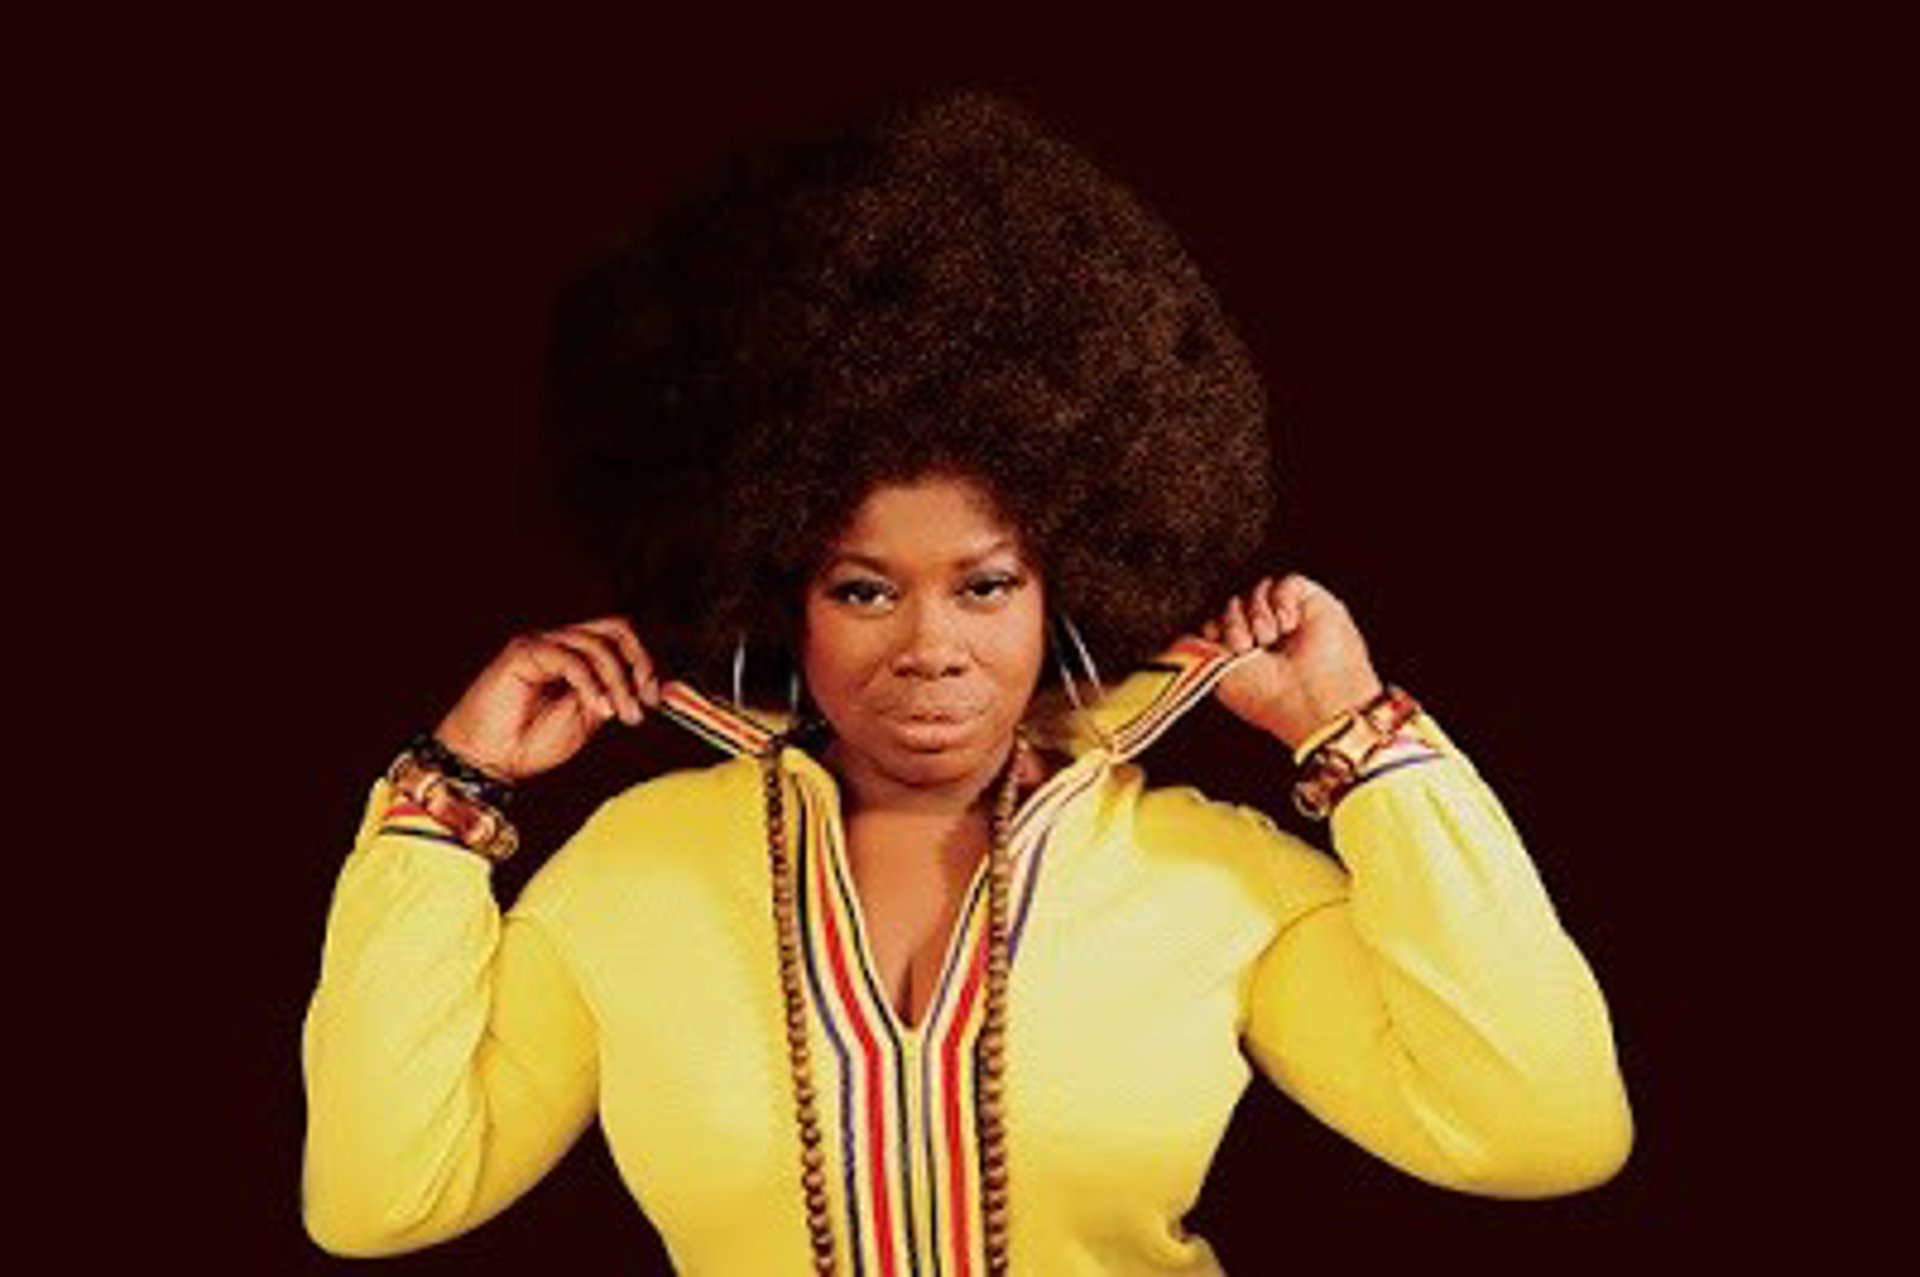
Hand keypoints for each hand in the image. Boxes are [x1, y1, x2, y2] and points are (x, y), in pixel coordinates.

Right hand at [432, 616, 662, 783]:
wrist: (489, 759)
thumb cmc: (529, 742)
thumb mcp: (587, 719)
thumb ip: (613, 696)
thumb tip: (648, 686)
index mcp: (577, 657)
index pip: (621, 639)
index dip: (646, 663)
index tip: (653, 698)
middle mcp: (560, 644)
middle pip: (616, 628)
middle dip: (640, 662)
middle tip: (643, 699)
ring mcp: (542, 644)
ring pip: (598, 644)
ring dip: (618, 682)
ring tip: (620, 714)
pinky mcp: (523, 652)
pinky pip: (571, 658)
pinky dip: (591, 684)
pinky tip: (597, 708)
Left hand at [1195, 573, 1384, 751]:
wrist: (1312, 700)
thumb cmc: (1269, 697)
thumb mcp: (1220, 676)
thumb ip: (1200, 651)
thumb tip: (1185, 635)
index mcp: (1246, 654)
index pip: (1220, 621)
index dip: (1216, 626)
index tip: (1220, 644)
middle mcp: (1268, 635)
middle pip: (1235, 602)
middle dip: (1233, 622)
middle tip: (1246, 646)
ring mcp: (1292, 619)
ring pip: (1259, 590)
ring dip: (1257, 613)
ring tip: (1270, 638)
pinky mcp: (1315, 606)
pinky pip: (1288, 582)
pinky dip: (1282, 600)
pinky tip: (1288, 625)